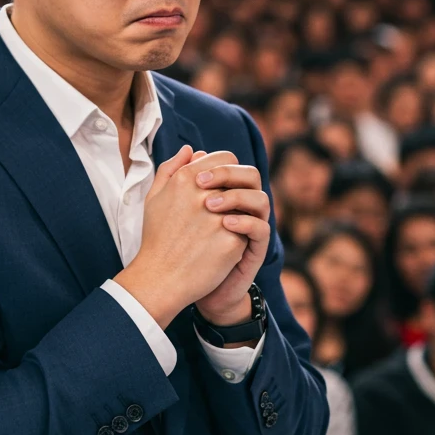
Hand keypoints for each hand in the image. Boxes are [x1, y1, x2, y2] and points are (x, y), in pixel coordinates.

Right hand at [115, 146, 262, 328]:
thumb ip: (171, 168)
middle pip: (242, 177)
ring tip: (226, 226)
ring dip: (240, 212)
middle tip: (231, 205)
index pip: (226, 158)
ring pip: (247, 204)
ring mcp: (220, 218)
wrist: (160, 279)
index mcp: (185, 179)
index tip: (224, 185)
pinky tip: (223, 247)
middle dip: (240, 189)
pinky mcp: (232, 242)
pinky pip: (247, 230)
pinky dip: (239, 236)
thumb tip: (192, 150)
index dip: (228, 170)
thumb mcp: (155, 197)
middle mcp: (203, 194)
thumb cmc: (156, 237)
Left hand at [192, 157, 270, 326]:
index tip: (192, 172)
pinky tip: (224, 223)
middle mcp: (242, 206)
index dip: (216, 162)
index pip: (232, 164)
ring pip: (262, 198)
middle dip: (228, 173)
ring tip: (210, 205)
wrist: (183, 285)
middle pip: (251, 175)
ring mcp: (250, 226)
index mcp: (225, 192)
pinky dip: (246, 222)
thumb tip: (189, 149)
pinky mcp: (254, 248)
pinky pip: (262, 229)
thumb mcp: (172, 207)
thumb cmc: (178, 243)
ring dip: (237, 196)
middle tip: (202, 182)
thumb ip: (175, 177)